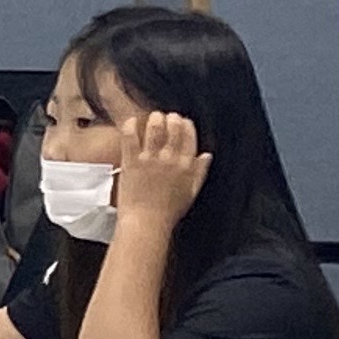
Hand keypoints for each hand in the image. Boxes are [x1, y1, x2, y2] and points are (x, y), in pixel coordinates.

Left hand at [113, 109, 207, 225]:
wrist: (146, 222)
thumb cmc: (169, 210)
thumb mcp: (191, 192)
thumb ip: (200, 172)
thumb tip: (207, 155)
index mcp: (187, 166)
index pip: (189, 137)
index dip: (186, 125)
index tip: (182, 121)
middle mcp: (170, 159)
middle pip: (173, 128)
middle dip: (171, 118)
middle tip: (166, 117)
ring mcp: (150, 158)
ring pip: (154, 128)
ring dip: (154, 118)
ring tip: (153, 117)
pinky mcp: (131, 160)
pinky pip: (131, 136)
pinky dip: (132, 125)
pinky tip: (132, 121)